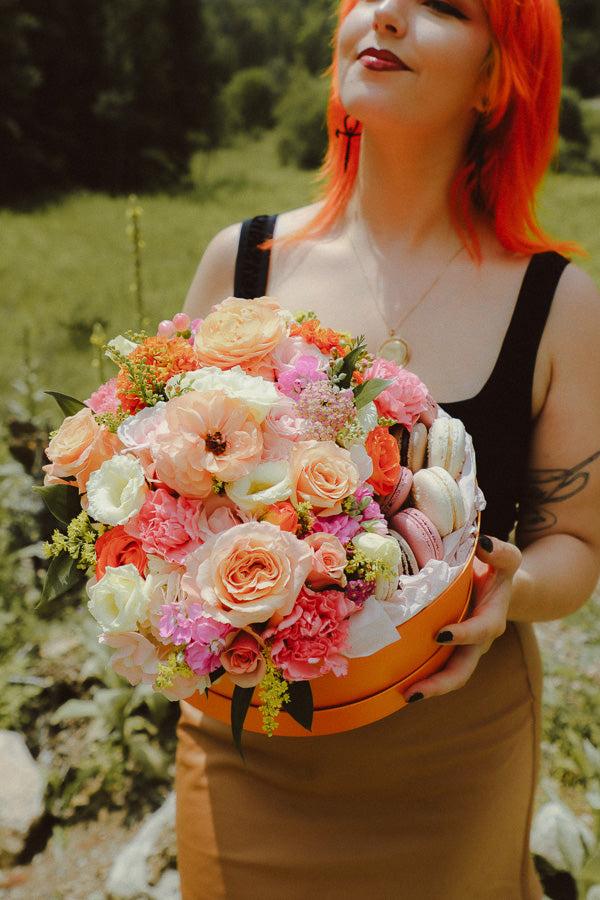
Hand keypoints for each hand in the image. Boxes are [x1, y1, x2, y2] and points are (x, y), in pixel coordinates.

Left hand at [402, 535, 521, 702]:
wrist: (501, 587)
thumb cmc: (498, 569)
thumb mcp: (506, 558)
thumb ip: (498, 551)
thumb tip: (482, 543)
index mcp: (492, 619)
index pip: (480, 631)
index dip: (463, 635)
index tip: (440, 635)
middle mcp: (479, 641)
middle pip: (462, 669)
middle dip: (440, 684)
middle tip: (412, 692)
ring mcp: (464, 649)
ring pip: (450, 675)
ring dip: (428, 687)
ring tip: (402, 695)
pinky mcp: (451, 649)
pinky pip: (437, 667)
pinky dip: (421, 676)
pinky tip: (396, 682)